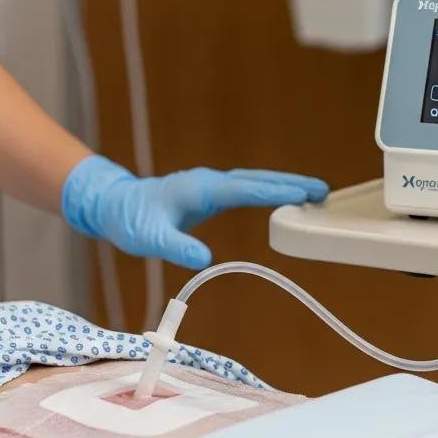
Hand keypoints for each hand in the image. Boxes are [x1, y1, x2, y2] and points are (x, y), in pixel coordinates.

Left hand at [62, 156, 328, 268]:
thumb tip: (203, 258)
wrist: (114, 205)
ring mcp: (211, 186)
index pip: (246, 189)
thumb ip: (175, 246)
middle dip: (290, 183)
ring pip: (254, 182)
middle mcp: (210, 182)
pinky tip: (281, 199)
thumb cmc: (130, 220)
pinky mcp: (210, 193)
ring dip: (283, 185)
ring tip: (314, 193)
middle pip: (258, 179)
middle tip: (323, 190)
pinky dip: (268, 192)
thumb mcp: (149, 238)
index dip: (277, 191)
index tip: (305, 193)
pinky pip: (246, 190)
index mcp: (201, 188)